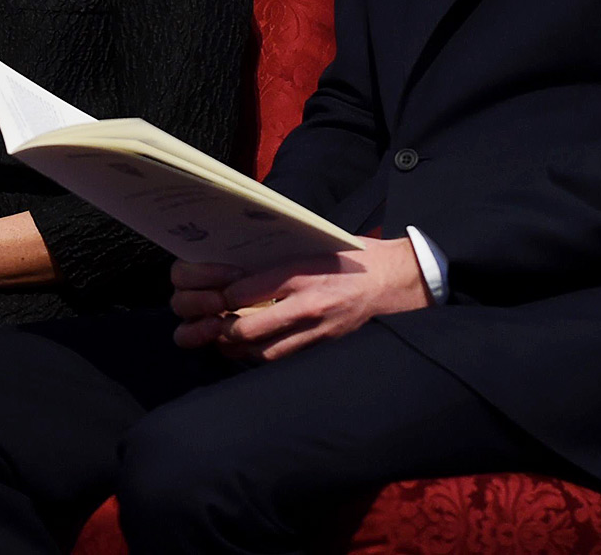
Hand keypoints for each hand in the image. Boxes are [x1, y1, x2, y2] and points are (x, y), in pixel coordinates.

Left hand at [168, 237, 430, 361]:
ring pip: (262, 351)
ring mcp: (316, 330)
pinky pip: (282, 357)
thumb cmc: (352, 256)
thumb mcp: (312, 244)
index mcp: (302, 273)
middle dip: (221, 328)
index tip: (209, 292)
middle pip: (248, 329)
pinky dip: (259, 355)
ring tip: (219, 337)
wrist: (395, 279)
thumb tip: (237, 262)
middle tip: (205, 322)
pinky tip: (247, 348)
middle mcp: (307, 305)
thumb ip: (277, 257)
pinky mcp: (323, 345)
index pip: (246, 290)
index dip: (221, 296)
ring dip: (235, 348)